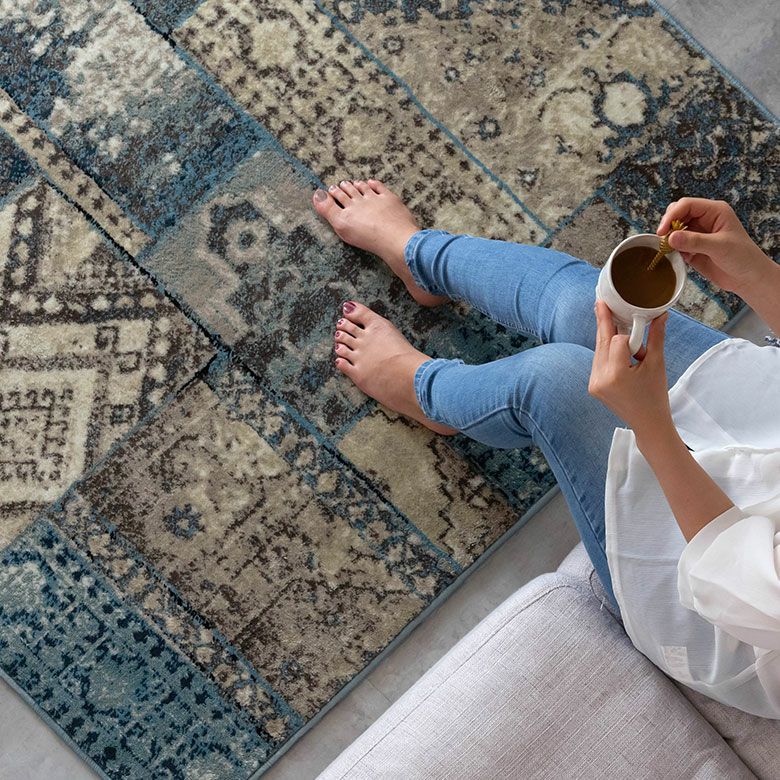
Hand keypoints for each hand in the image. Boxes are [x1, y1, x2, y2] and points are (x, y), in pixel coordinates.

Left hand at [589, 301, 672, 435]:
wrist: (648, 423)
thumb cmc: (655, 395)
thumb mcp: (657, 365)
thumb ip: (656, 337)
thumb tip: (660, 314)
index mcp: (616, 375)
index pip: (619, 341)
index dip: (631, 337)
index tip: (640, 333)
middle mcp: (600, 379)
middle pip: (602, 342)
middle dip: (604, 322)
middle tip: (600, 301)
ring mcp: (593, 384)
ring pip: (599, 350)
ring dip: (608, 339)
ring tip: (612, 322)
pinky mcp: (592, 386)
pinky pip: (598, 361)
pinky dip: (606, 352)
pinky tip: (615, 347)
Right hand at [657, 198, 770, 295]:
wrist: (747, 278)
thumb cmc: (743, 257)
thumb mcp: (719, 247)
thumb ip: (694, 241)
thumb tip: (670, 237)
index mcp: (715, 211)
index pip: (687, 205)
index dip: (672, 215)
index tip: (662, 231)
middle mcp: (705, 219)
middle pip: (677, 213)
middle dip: (668, 225)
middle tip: (664, 240)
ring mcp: (698, 233)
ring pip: (674, 229)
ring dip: (669, 238)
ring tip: (671, 250)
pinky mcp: (692, 247)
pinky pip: (676, 244)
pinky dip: (673, 250)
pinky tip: (680, 257)